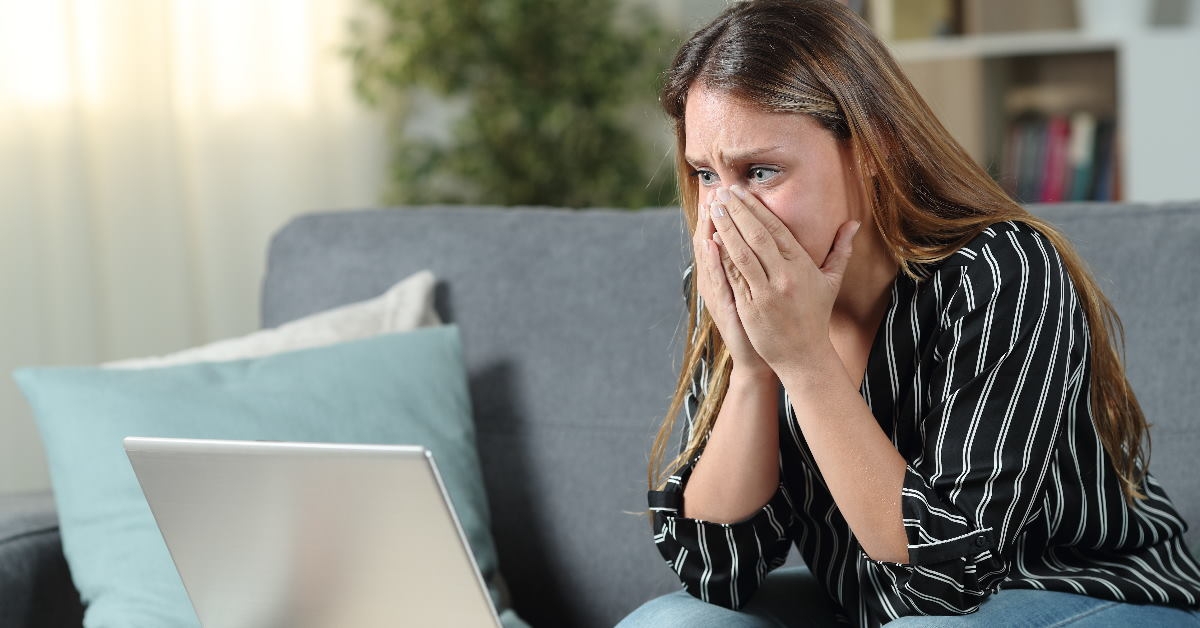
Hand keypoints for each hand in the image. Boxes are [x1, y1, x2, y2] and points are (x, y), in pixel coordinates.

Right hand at [692, 191, 771, 377]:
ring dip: (707, 231)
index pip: (723, 237)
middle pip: (711, 241)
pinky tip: (710, 244)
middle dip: (714, 215)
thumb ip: (758, 263)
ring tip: (709, 206)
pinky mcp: (723, 308)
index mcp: (729, 274)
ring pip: (708, 258)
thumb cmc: (761, 322)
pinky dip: (712, 262)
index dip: (724, 214)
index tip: (725, 188)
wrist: (758, 357)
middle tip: (714, 188)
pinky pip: (716, 282)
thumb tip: (763, 236)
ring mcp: (718, 294)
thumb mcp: (758, 289)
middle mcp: (719, 282)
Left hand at [707, 185, 859, 375]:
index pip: (776, 229)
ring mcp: (765, 293)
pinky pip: (734, 278)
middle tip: (723, 192)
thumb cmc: (815, 316)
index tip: (741, 192)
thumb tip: (853, 224)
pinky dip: (722, 258)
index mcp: (801, 266)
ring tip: (714, 209)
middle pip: (757, 236)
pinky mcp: (750, 308)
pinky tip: (711, 241)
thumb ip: (840, 250)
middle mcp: (784, 277)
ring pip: (742, 254)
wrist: (804, 355)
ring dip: (726, 229)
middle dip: (738, 212)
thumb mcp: (831, 282)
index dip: (757, 208)